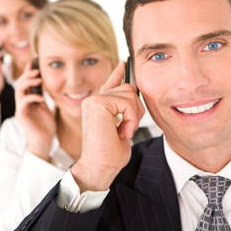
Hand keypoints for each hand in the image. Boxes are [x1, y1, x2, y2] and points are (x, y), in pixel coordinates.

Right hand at [15, 62, 55, 160]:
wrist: (44, 142)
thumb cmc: (46, 127)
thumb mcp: (47, 108)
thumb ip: (43, 98)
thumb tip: (45, 86)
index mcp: (28, 100)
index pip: (26, 83)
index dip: (28, 72)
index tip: (34, 62)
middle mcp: (22, 103)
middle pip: (20, 83)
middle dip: (27, 75)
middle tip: (37, 70)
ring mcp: (21, 109)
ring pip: (19, 90)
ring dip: (28, 82)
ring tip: (38, 79)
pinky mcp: (21, 116)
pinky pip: (23, 102)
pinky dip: (32, 97)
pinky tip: (41, 97)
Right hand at [71, 61, 144, 190]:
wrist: (99, 167)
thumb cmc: (109, 155)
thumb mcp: (122, 128)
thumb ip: (125, 112)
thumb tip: (133, 97)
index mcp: (98, 105)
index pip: (110, 83)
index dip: (118, 72)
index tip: (123, 63)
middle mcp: (94, 100)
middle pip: (128, 88)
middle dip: (136, 108)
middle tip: (128, 128)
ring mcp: (94, 100)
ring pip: (129, 93)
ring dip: (133, 115)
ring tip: (123, 131)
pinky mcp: (98, 104)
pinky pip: (127, 102)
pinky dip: (131, 118)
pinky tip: (121, 131)